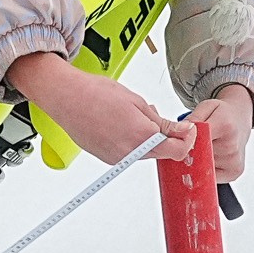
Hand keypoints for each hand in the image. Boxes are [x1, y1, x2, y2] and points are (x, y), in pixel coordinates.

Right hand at [6, 52, 195, 164]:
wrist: (65, 97)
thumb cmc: (96, 94)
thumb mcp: (137, 101)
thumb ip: (162, 122)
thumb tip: (183, 131)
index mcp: (142, 136)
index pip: (179, 150)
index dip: (188, 139)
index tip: (187, 129)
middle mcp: (130, 152)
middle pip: (162, 154)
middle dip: (168, 139)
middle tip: (162, 119)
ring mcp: (117, 157)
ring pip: (146, 154)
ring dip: (149, 140)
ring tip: (136, 116)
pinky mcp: (106, 158)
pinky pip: (129, 153)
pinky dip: (133, 142)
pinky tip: (122, 124)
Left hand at [187, 84, 253, 180]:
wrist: (240, 120)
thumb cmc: (223, 115)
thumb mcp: (206, 107)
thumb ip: (192, 118)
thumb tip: (179, 133)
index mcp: (225, 127)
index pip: (196, 141)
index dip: (184, 143)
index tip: (179, 141)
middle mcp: (232, 147)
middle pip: (198, 156)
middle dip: (189, 152)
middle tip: (191, 144)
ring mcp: (234, 162)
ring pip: (202, 167)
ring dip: (198, 161)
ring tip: (204, 148)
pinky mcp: (234, 172)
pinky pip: (210, 176)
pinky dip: (205, 169)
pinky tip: (210, 157)